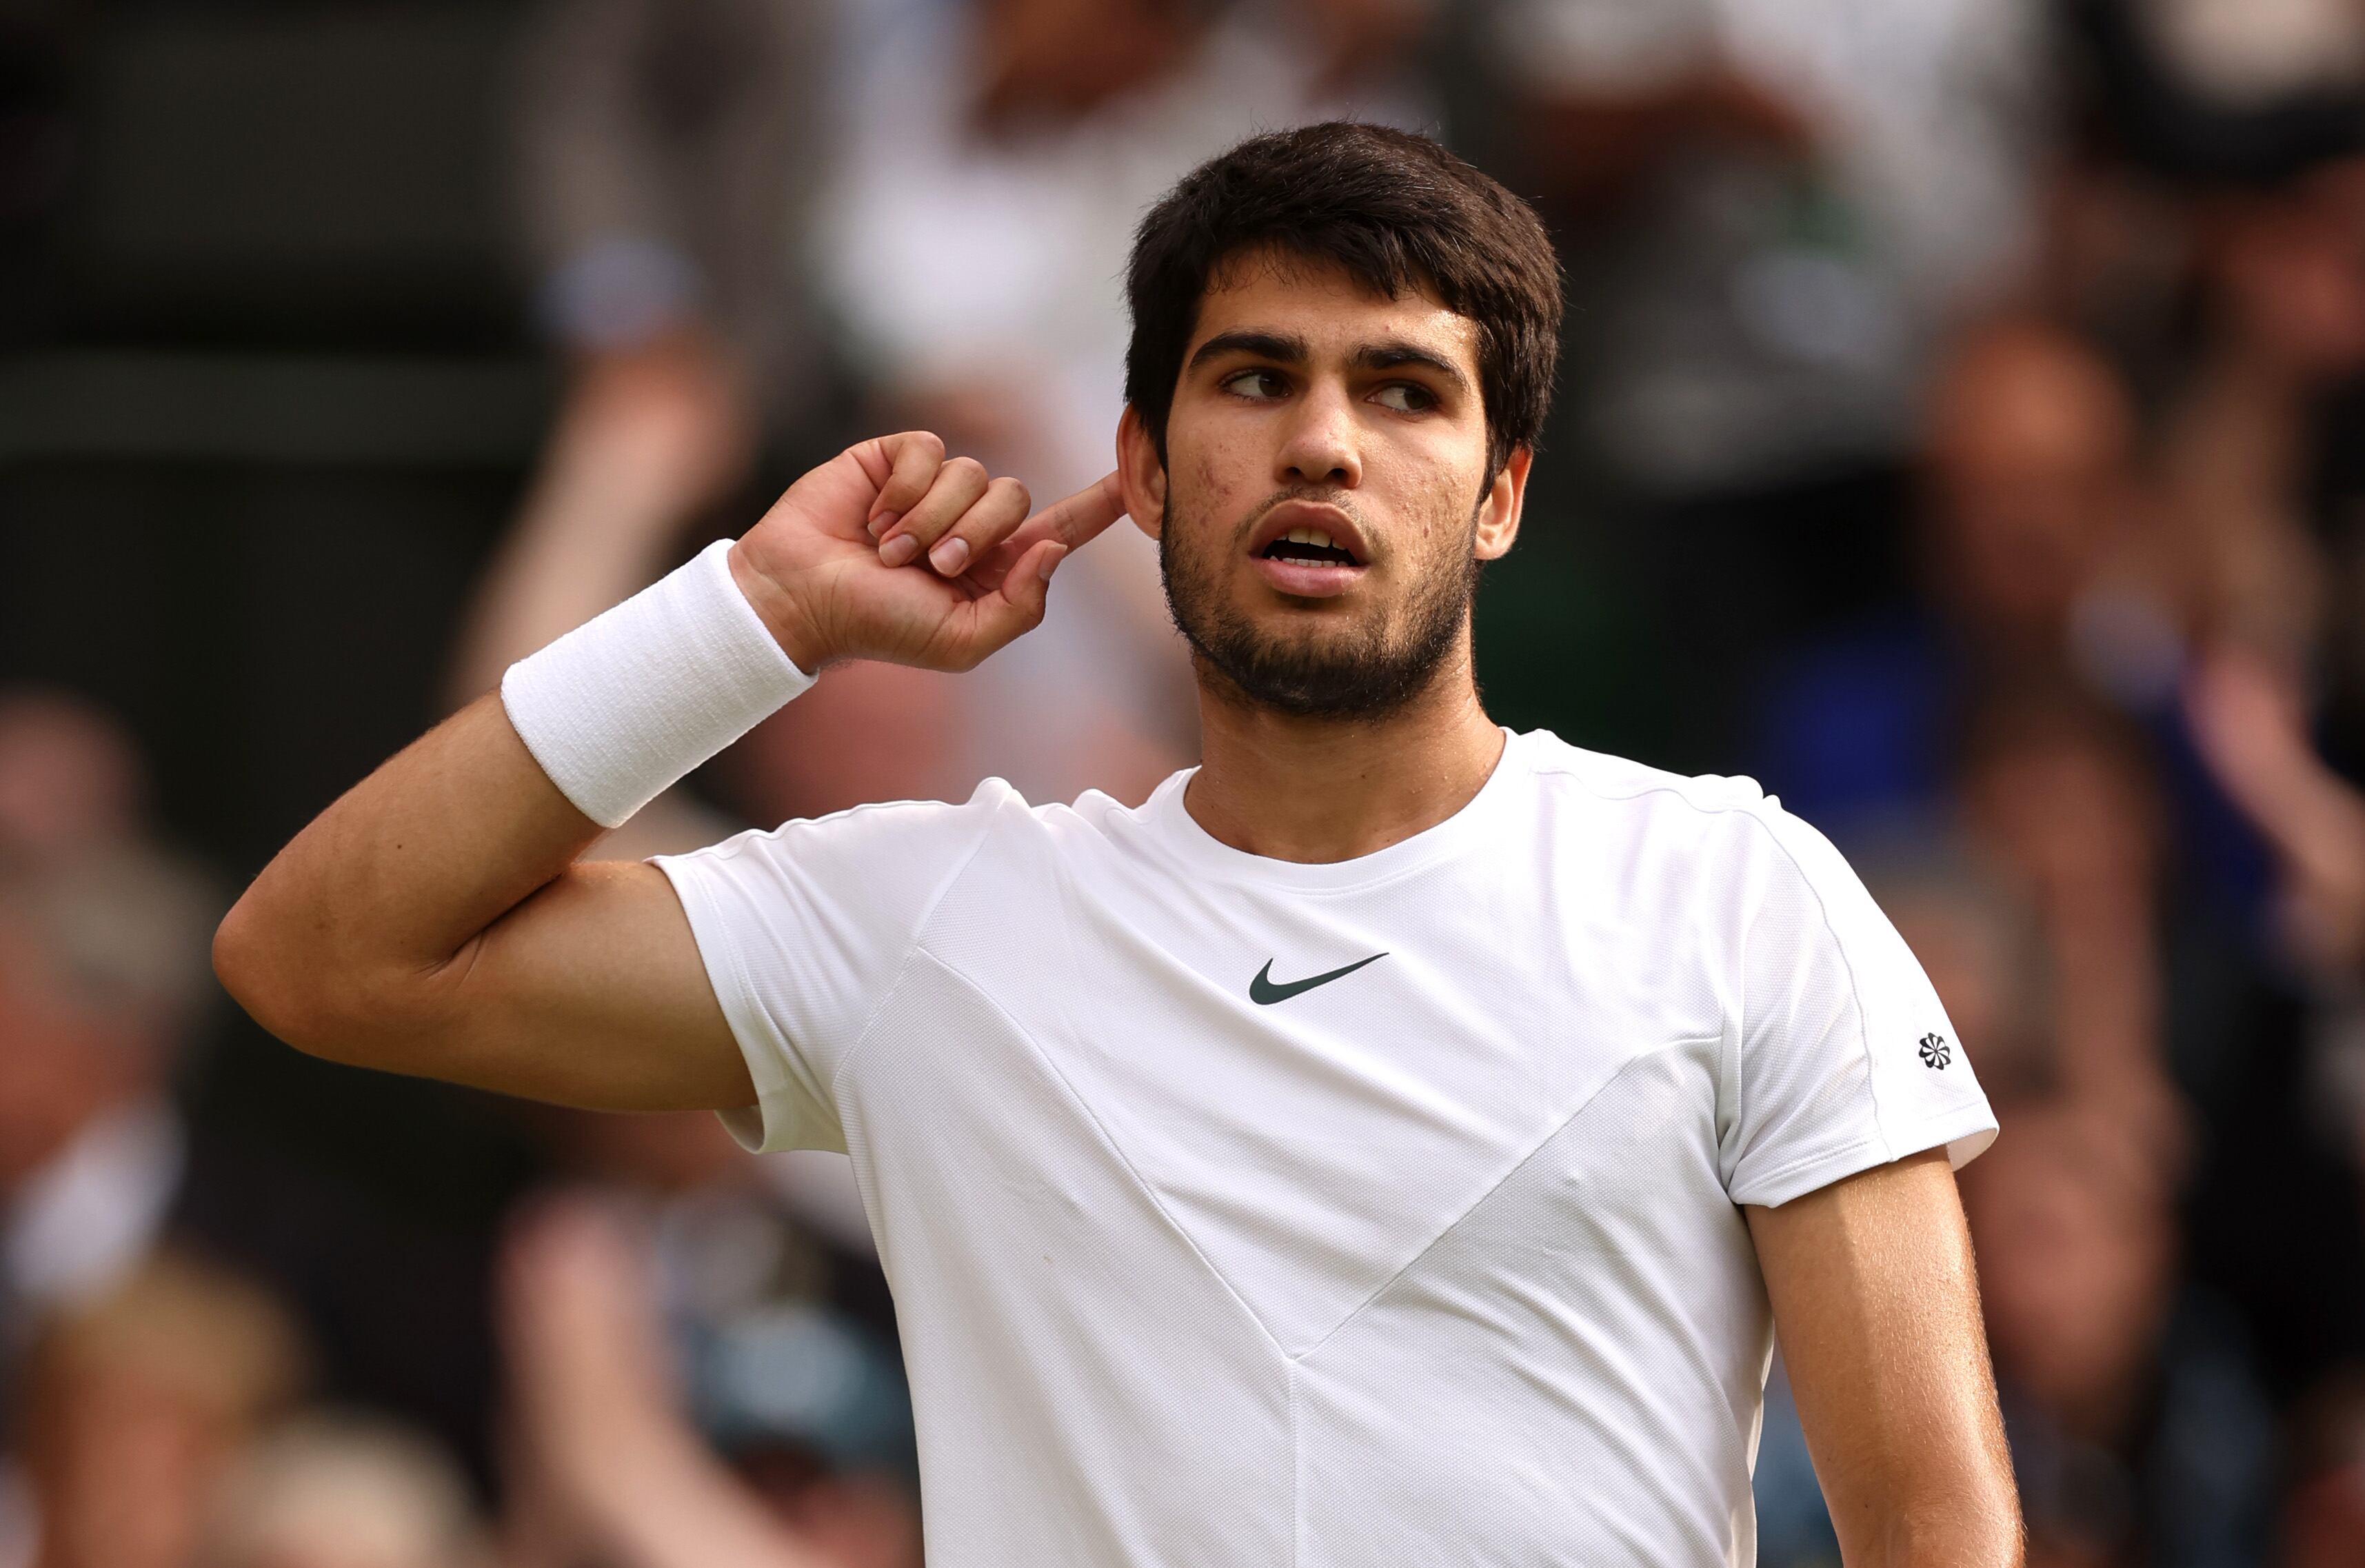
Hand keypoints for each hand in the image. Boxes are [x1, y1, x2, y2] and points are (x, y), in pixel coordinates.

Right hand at [727, 432, 1127, 673]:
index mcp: (996, 567)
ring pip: (972, 474)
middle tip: (929, 566)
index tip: (1136, 476)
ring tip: (890, 550)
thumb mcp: (961, 641)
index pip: (1061, 528)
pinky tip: (873, 517)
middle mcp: (971, 522)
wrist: (802, 598)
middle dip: (975, 535)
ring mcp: (934, 487)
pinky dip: (903, 489)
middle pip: (1015, 499)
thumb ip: (1020, 607)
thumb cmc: (879, 627)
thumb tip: (1053, 549)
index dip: (1099, 503)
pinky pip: (929, 450)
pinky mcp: (896, 458)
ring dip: (930, 519)